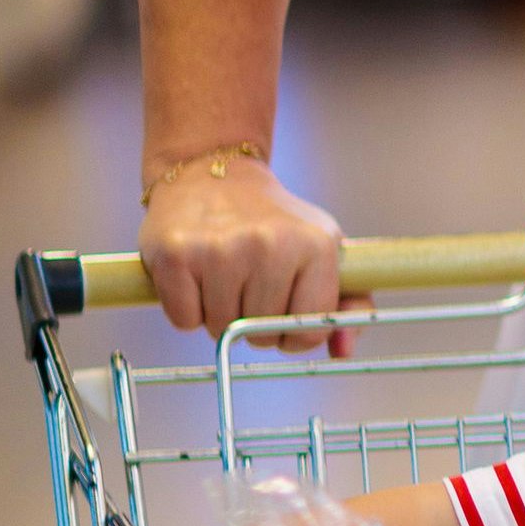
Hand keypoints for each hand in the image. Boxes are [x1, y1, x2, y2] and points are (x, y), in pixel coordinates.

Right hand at [140, 160, 362, 353]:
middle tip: (248, 290)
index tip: (284, 317)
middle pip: (261, 334)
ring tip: (224, 280)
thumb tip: (343, 351)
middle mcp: (270, 244)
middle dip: (253, 326)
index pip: (309, 329)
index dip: (294, 336)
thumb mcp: (326, 251)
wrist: (215, 174)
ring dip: (219, 318)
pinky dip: (188, 311)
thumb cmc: (276, 223)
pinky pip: (184, 320)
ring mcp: (220, 249)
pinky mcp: (174, 255)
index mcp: (316, 245)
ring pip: (220, 330)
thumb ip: (350, 303)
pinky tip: (197, 277)